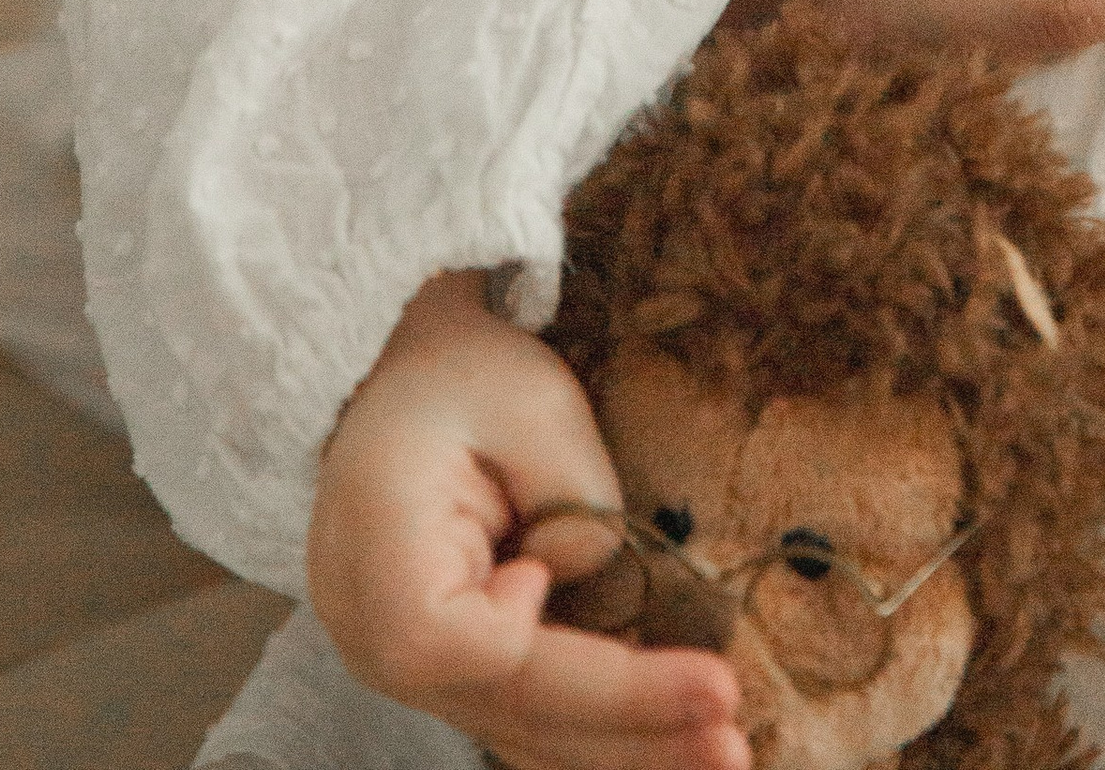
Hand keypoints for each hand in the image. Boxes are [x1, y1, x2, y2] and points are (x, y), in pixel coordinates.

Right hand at [310, 274, 747, 769]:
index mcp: (375, 559)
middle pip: (508, 708)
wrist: (402, 372)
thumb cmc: (465, 373)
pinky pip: (524, 714)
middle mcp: (374, 635)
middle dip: (626, 727)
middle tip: (730, 737)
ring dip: (626, 746)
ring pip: (522, 729)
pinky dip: (596, 730)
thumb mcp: (529, 401)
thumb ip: (571, 502)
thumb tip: (601, 584)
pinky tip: (673, 742)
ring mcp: (404, 664)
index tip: (573, 593)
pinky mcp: (448, 667)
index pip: (465, 648)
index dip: (537, 646)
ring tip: (725, 751)